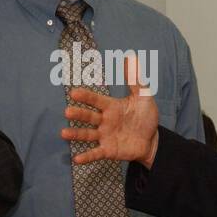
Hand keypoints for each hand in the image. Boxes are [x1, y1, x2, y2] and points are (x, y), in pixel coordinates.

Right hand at [62, 54, 159, 168]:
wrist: (152, 140)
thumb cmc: (144, 117)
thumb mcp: (143, 97)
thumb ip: (136, 80)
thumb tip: (131, 57)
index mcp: (111, 107)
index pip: (96, 100)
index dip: (86, 97)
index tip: (74, 92)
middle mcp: (104, 121)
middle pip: (89, 117)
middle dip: (79, 114)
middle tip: (67, 112)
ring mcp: (105, 136)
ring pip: (87, 134)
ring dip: (76, 134)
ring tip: (64, 133)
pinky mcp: (108, 150)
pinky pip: (96, 153)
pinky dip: (87, 156)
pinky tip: (77, 159)